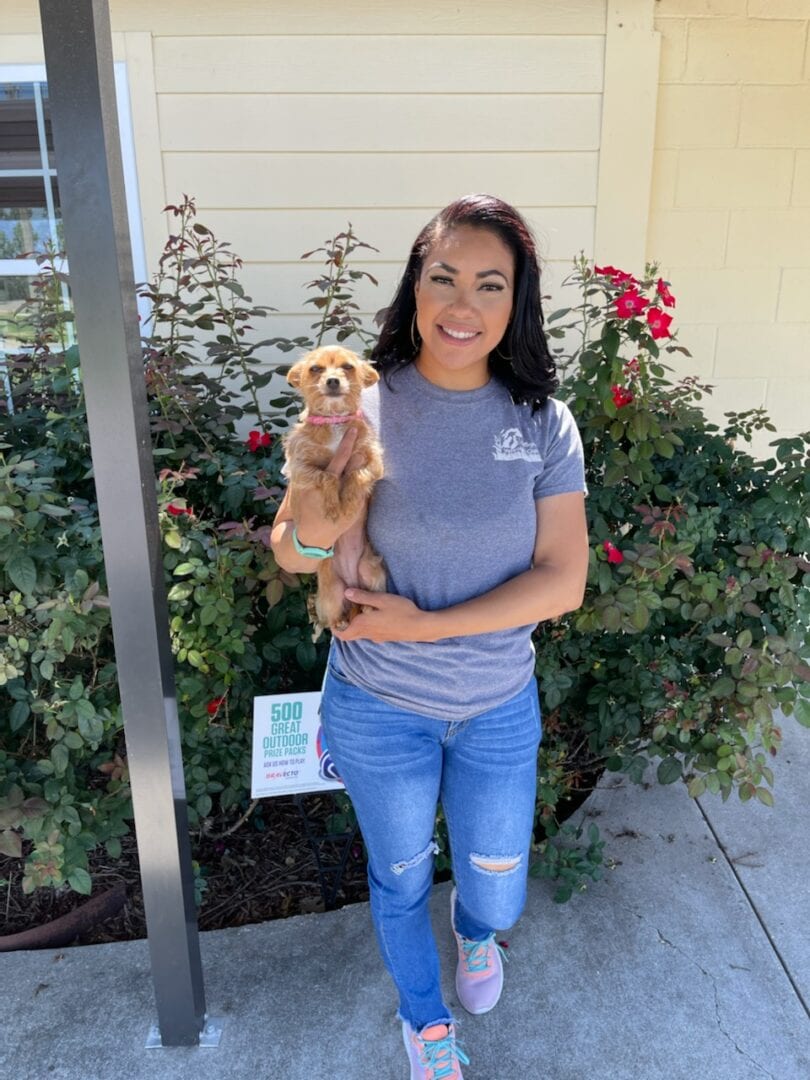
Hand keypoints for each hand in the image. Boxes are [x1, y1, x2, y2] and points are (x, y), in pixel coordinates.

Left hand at [293, 425, 367, 547]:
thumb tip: (359, 457)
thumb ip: (354, 480)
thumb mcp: (350, 506)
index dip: (348, 443)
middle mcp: (311, 478)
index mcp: (326, 484)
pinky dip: (316, 458)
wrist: (308, 537)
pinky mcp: (296, 481)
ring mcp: (301, 479)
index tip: (354, 428)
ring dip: (324, 449)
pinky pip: (308, 465)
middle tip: (347, 427)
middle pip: (326, 455)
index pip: (340, 458)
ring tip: (335, 436)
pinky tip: (323, 452)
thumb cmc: (333, 523)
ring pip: (316, 460)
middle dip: (335, 442)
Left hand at [332, 590, 436, 642]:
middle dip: (343, 626)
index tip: (332, 619)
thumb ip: (363, 596)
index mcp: (363, 625)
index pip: (342, 634)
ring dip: (355, 626)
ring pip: (360, 634)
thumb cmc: (401, 611)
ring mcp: (377, 638)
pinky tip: (372, 615)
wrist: (420, 627)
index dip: (334, 629)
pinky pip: (370, 634)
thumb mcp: (381, 599)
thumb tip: (346, 592)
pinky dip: (365, 627)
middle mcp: (368, 634)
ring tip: (356, 611)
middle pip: (350, 636)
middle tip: (343, 613)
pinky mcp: (385, 637)